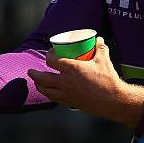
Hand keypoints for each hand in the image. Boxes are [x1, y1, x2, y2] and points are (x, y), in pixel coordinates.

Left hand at [28, 37, 143, 127]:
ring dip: (39, 85)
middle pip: (43, 78)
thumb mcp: (104, 60)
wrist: (113, 100)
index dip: (48, 55)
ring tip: (36, 82)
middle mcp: (66, 82)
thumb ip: (100, 47)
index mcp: (72, 69)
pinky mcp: (70, 102)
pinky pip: (54, 98)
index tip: (51, 52)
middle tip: (30, 71)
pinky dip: (48, 94)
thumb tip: (98, 39)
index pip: (52, 61)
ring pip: (46, 91)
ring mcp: (67, 94)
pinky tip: (49, 93)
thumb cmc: (108, 80)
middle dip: (35, 74)